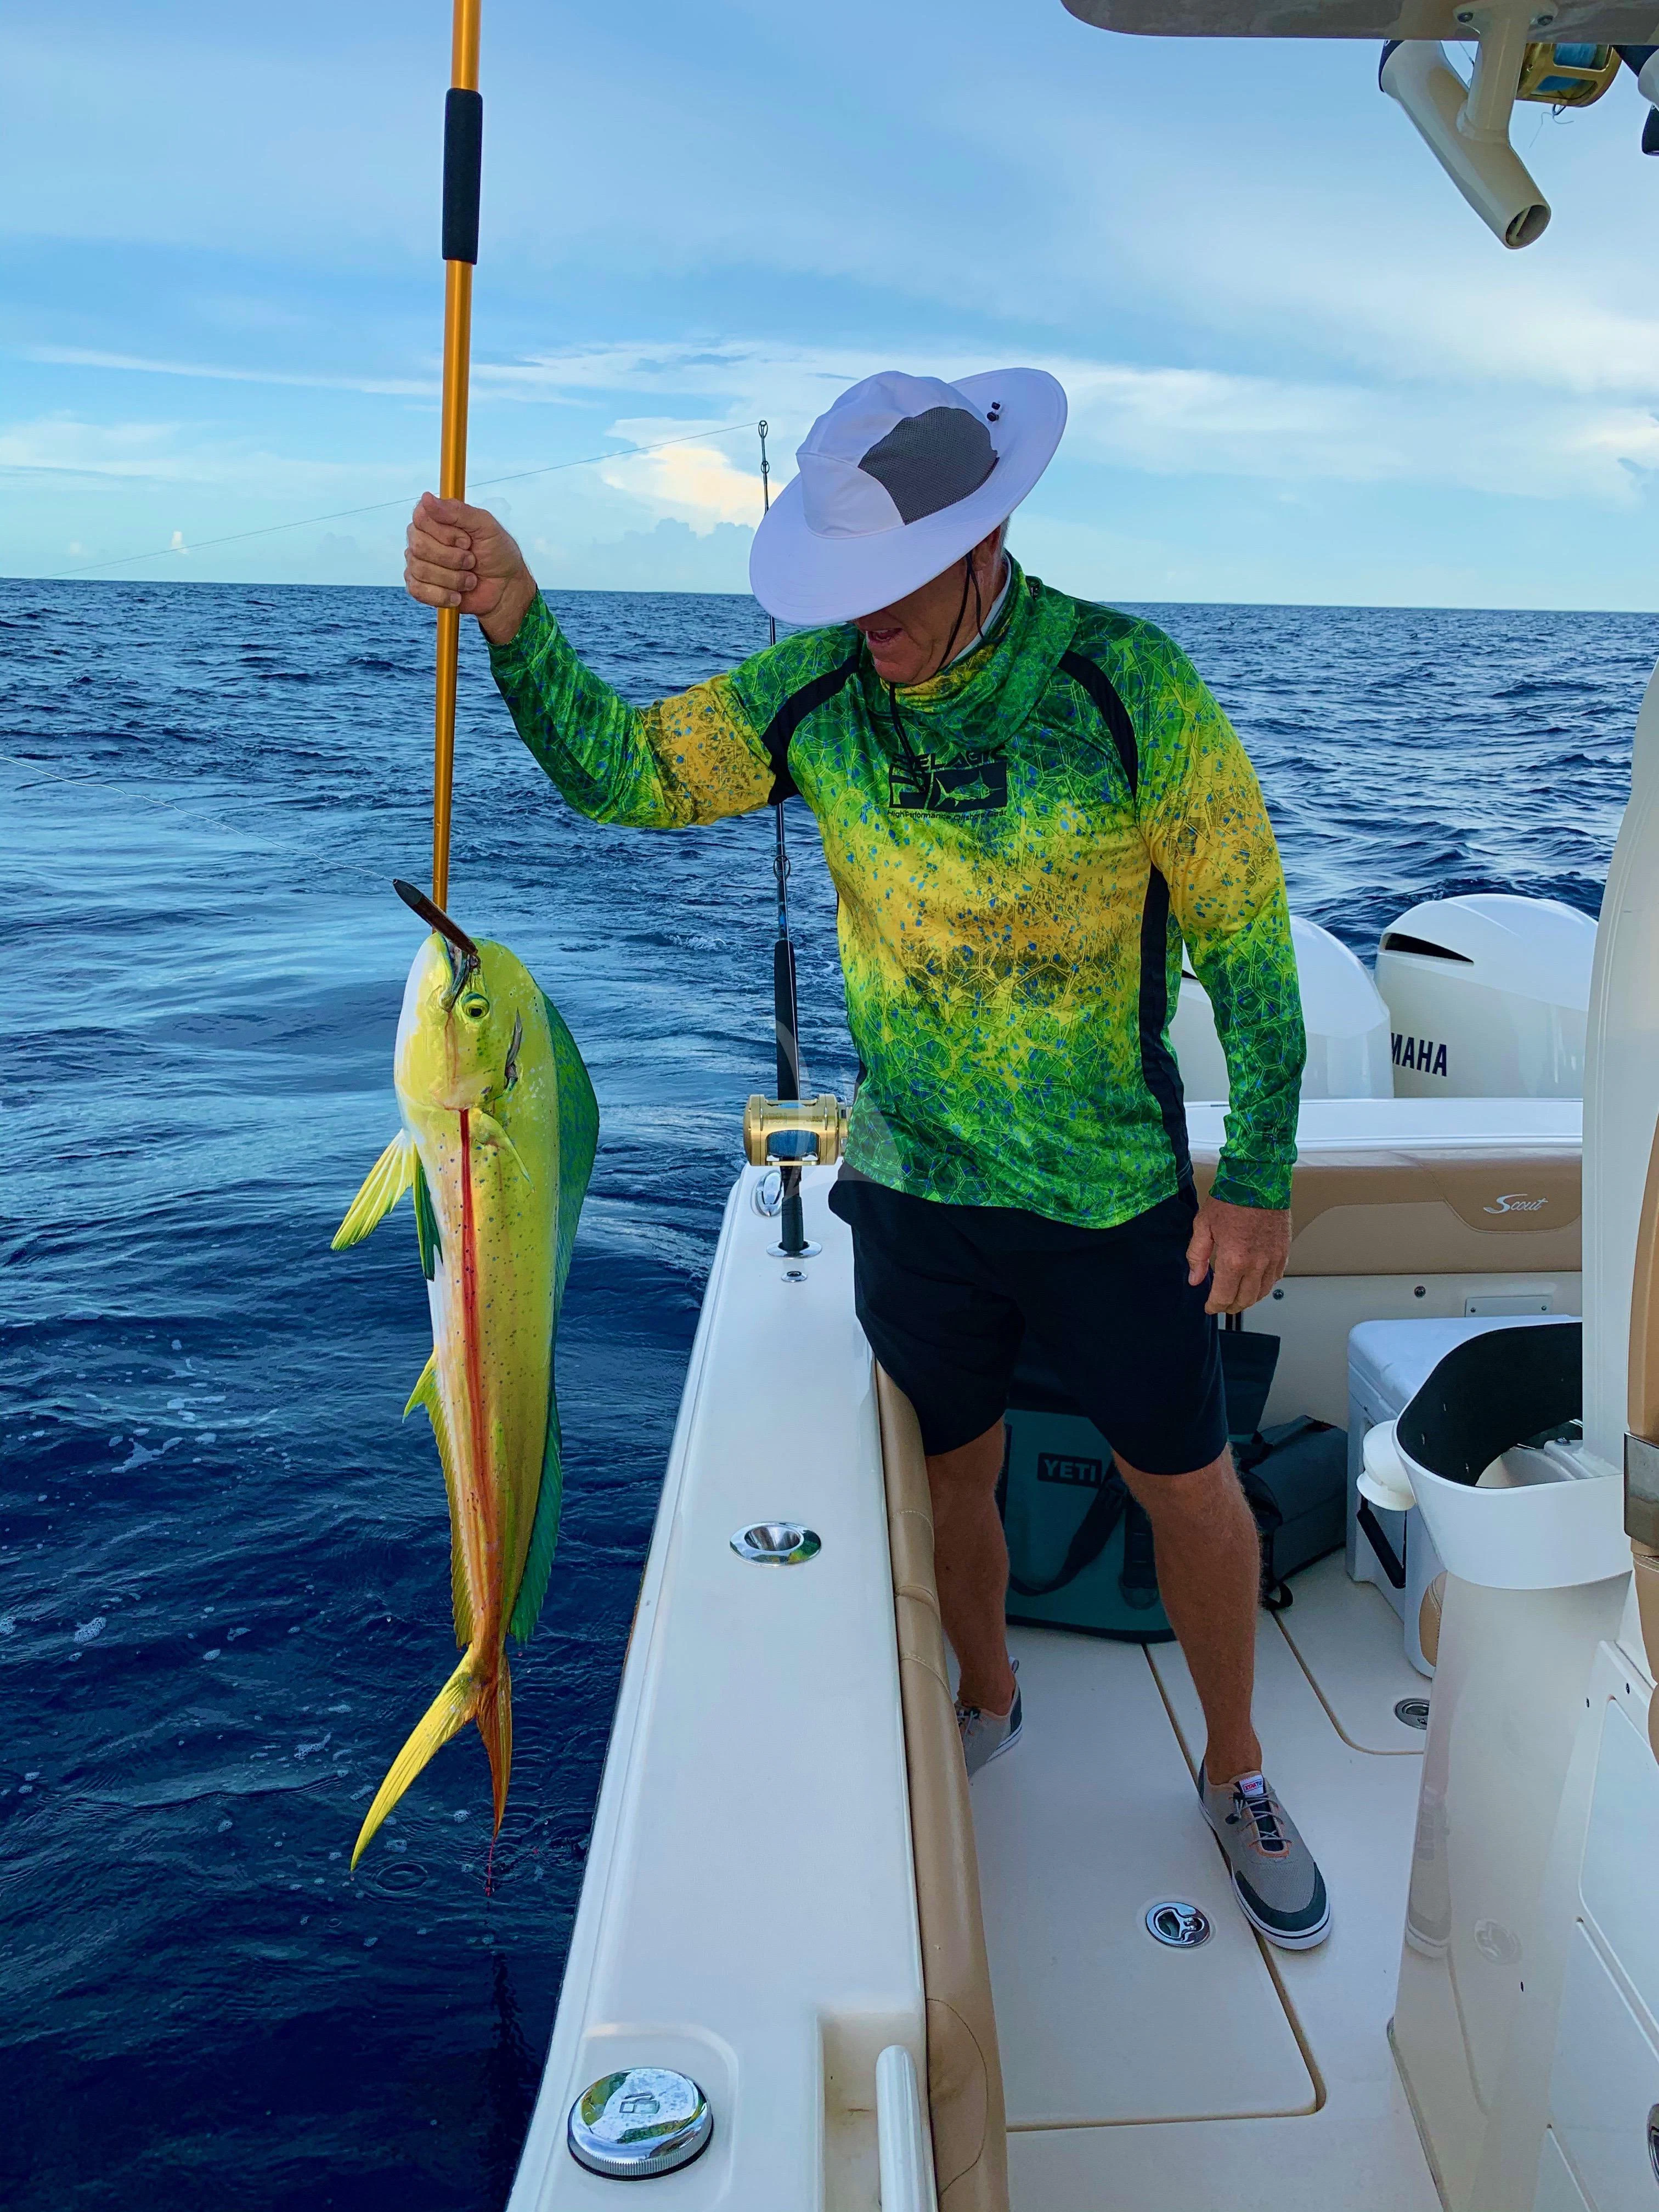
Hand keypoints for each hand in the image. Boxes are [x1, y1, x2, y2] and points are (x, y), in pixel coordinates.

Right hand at [404, 493, 537, 643]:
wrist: (505, 589)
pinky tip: (458, 595)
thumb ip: (458, 511)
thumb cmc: (497, 554)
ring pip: (420, 569)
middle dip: (452, 558)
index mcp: (435, 520)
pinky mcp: (420, 587)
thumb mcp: (485, 526)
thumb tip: (426, 498)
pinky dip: (442, 595)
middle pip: (418, 546)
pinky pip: (417, 590)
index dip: (446, 533)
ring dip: (453, 578)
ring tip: (470, 579)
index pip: (421, 518)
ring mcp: (419, 563)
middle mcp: (422, 539)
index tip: (467, 541)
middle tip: (472, 561)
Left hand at [1186, 1194, 1290, 1315]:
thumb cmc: (1231, 1198)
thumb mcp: (1203, 1225)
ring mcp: (1273, 1259)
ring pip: (1262, 1293)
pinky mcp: (1284, 1252)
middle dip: (1231, 1307)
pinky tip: (1255, 1284)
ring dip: (1249, 1300)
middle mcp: (1257, 1264)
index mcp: (1234, 1259)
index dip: (1214, 1306)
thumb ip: (1198, 1256)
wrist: (1258, 1180)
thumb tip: (1195, 1279)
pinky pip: (1276, 1279)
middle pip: (1245, 1300)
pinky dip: (1265, 1286)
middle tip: (1222, 1305)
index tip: (1209, 1307)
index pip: (1224, 1297)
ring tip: (1238, 1298)